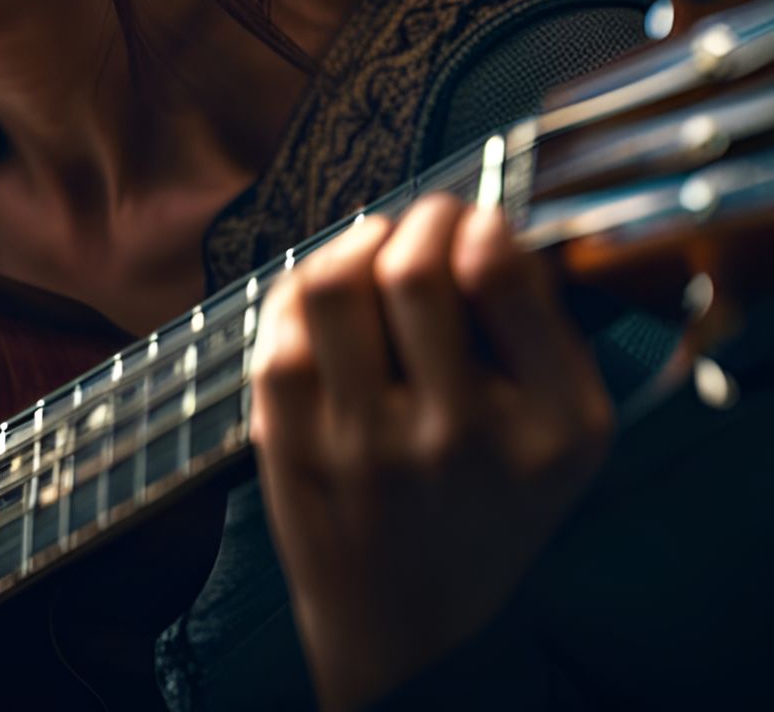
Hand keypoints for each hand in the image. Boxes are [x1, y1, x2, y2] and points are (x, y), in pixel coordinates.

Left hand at [248, 192, 614, 711]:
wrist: (410, 628)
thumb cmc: (489, 504)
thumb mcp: (563, 437)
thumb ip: (541, 329)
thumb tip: (483, 218)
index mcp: (550, 431)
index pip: (499, 275)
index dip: (476, 220)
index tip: (473, 217)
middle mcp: (458, 438)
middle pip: (412, 272)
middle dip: (418, 219)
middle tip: (427, 218)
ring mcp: (364, 445)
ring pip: (332, 285)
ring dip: (354, 241)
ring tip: (375, 244)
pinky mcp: (292, 447)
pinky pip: (281, 327)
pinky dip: (302, 287)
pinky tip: (329, 293)